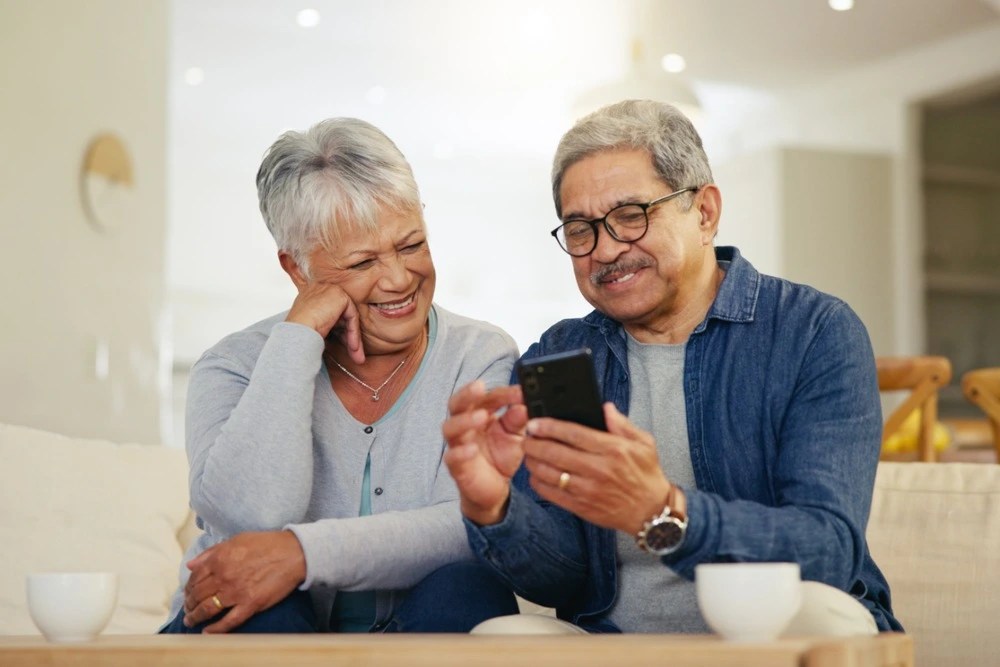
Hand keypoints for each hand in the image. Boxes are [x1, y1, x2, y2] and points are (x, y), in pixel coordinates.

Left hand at [183, 530, 306, 632]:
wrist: (294, 553)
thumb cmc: (267, 544)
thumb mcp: (236, 540)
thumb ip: (212, 552)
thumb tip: (191, 565)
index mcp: (219, 558)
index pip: (194, 577)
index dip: (188, 587)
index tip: (188, 593)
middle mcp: (224, 576)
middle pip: (197, 595)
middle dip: (189, 604)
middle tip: (188, 609)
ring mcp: (236, 592)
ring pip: (207, 609)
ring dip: (195, 617)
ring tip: (191, 621)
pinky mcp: (250, 604)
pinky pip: (228, 621)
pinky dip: (216, 629)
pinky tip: (207, 631)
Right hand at [285, 281, 363, 363]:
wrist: (296, 333)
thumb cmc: (298, 334)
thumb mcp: (310, 324)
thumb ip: (323, 322)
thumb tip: (338, 332)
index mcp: (310, 293)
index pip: (330, 310)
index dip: (338, 329)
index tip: (342, 345)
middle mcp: (320, 288)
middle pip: (341, 313)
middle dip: (348, 335)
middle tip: (352, 352)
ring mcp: (330, 290)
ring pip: (348, 316)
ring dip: (353, 337)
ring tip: (356, 356)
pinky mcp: (339, 296)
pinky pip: (352, 316)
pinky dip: (354, 333)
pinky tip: (354, 348)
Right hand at [442, 381, 527, 524]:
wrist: (496, 489)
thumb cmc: (501, 456)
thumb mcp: (515, 437)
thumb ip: (518, 421)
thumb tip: (523, 404)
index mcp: (480, 413)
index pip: (486, 398)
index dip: (502, 393)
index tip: (519, 392)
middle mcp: (465, 425)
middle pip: (457, 404)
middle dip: (467, 394)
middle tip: (480, 387)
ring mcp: (458, 445)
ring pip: (450, 427)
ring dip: (464, 420)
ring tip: (481, 417)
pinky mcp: (456, 466)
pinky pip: (452, 456)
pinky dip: (461, 452)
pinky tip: (473, 449)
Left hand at [522, 402, 673, 533]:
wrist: (651, 512)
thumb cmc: (646, 474)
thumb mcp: (643, 443)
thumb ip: (622, 424)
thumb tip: (605, 408)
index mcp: (613, 449)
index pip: (573, 433)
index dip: (549, 426)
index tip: (535, 422)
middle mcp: (599, 469)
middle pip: (556, 452)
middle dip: (534, 443)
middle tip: (526, 436)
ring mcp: (589, 489)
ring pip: (550, 473)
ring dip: (533, 462)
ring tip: (528, 454)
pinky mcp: (582, 507)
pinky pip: (552, 494)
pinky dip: (539, 483)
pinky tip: (536, 475)